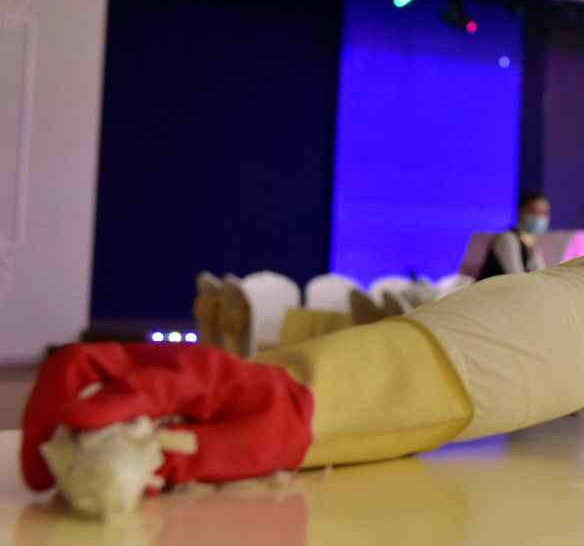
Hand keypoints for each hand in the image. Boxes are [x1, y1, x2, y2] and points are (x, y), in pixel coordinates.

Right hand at [22, 343, 312, 490]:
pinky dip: (70, 413)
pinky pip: (92, 386)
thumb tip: (147, 475)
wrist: (291, 396)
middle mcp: (165, 361)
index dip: (103, 407)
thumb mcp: (248, 449)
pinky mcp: (139, 379)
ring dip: (53, 410)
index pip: (142, 385)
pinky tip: (69, 449)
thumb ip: (200, 460)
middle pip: (89, 361)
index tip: (67, 429)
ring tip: (47, 460)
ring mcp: (148, 366)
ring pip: (82, 369)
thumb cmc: (273, 422)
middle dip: (51, 403)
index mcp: (199, 375)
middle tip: (39, 457)